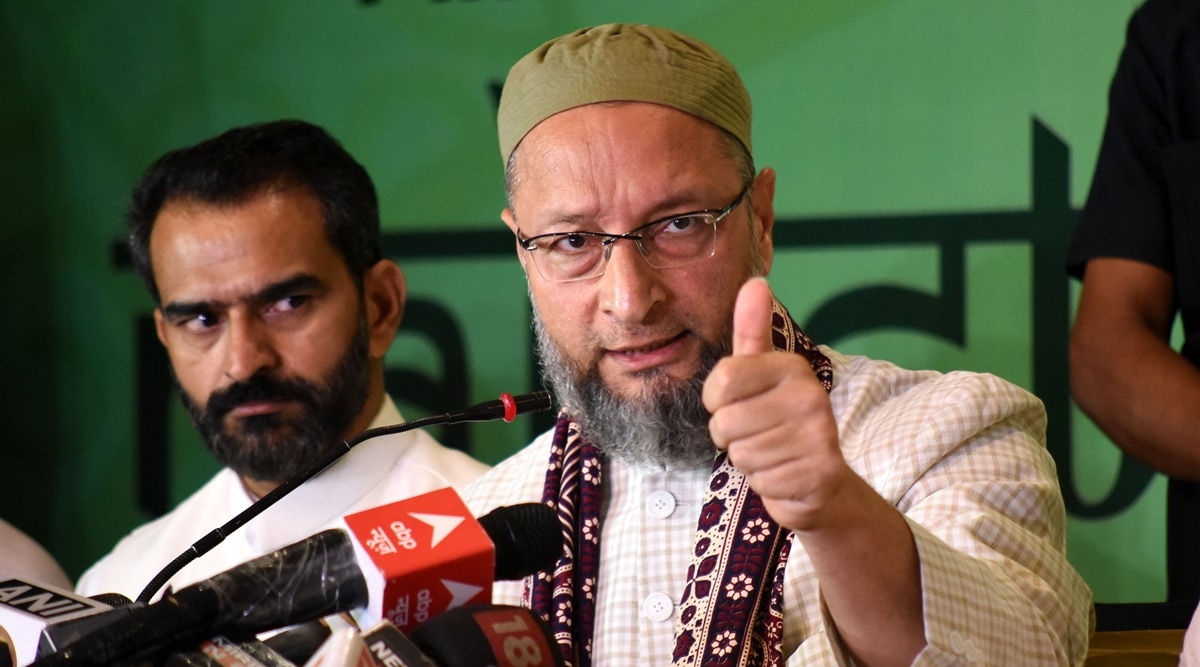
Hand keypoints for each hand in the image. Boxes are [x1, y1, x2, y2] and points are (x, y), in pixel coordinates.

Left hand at [703, 277, 847, 530]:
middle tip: (757, 434)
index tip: (734, 404)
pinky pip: (760, 479)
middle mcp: (809, 396)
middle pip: (724, 421)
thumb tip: (755, 282)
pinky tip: (784, 473)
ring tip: (773, 453)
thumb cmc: (778, 423)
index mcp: (791, 367)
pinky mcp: (819, 472)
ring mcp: (818, 435)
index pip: (722, 380)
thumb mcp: (762, 374)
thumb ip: (751, 331)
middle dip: (730, 436)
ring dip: (748, 460)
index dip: (714, 401)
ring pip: (740, 453)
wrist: (821, 483)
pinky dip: (764, 483)